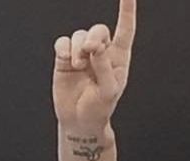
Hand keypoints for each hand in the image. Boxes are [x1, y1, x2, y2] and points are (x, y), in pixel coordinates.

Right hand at [52, 0, 136, 133]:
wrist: (79, 119)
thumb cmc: (100, 108)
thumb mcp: (108, 91)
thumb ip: (104, 68)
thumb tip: (95, 47)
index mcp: (119, 59)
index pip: (125, 31)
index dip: (127, 13)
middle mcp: (101, 53)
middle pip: (98, 29)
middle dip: (93, 37)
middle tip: (90, 51)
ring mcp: (82, 54)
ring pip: (79, 35)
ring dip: (78, 49)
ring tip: (79, 67)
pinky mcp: (65, 57)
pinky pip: (63, 41)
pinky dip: (64, 49)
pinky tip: (67, 60)